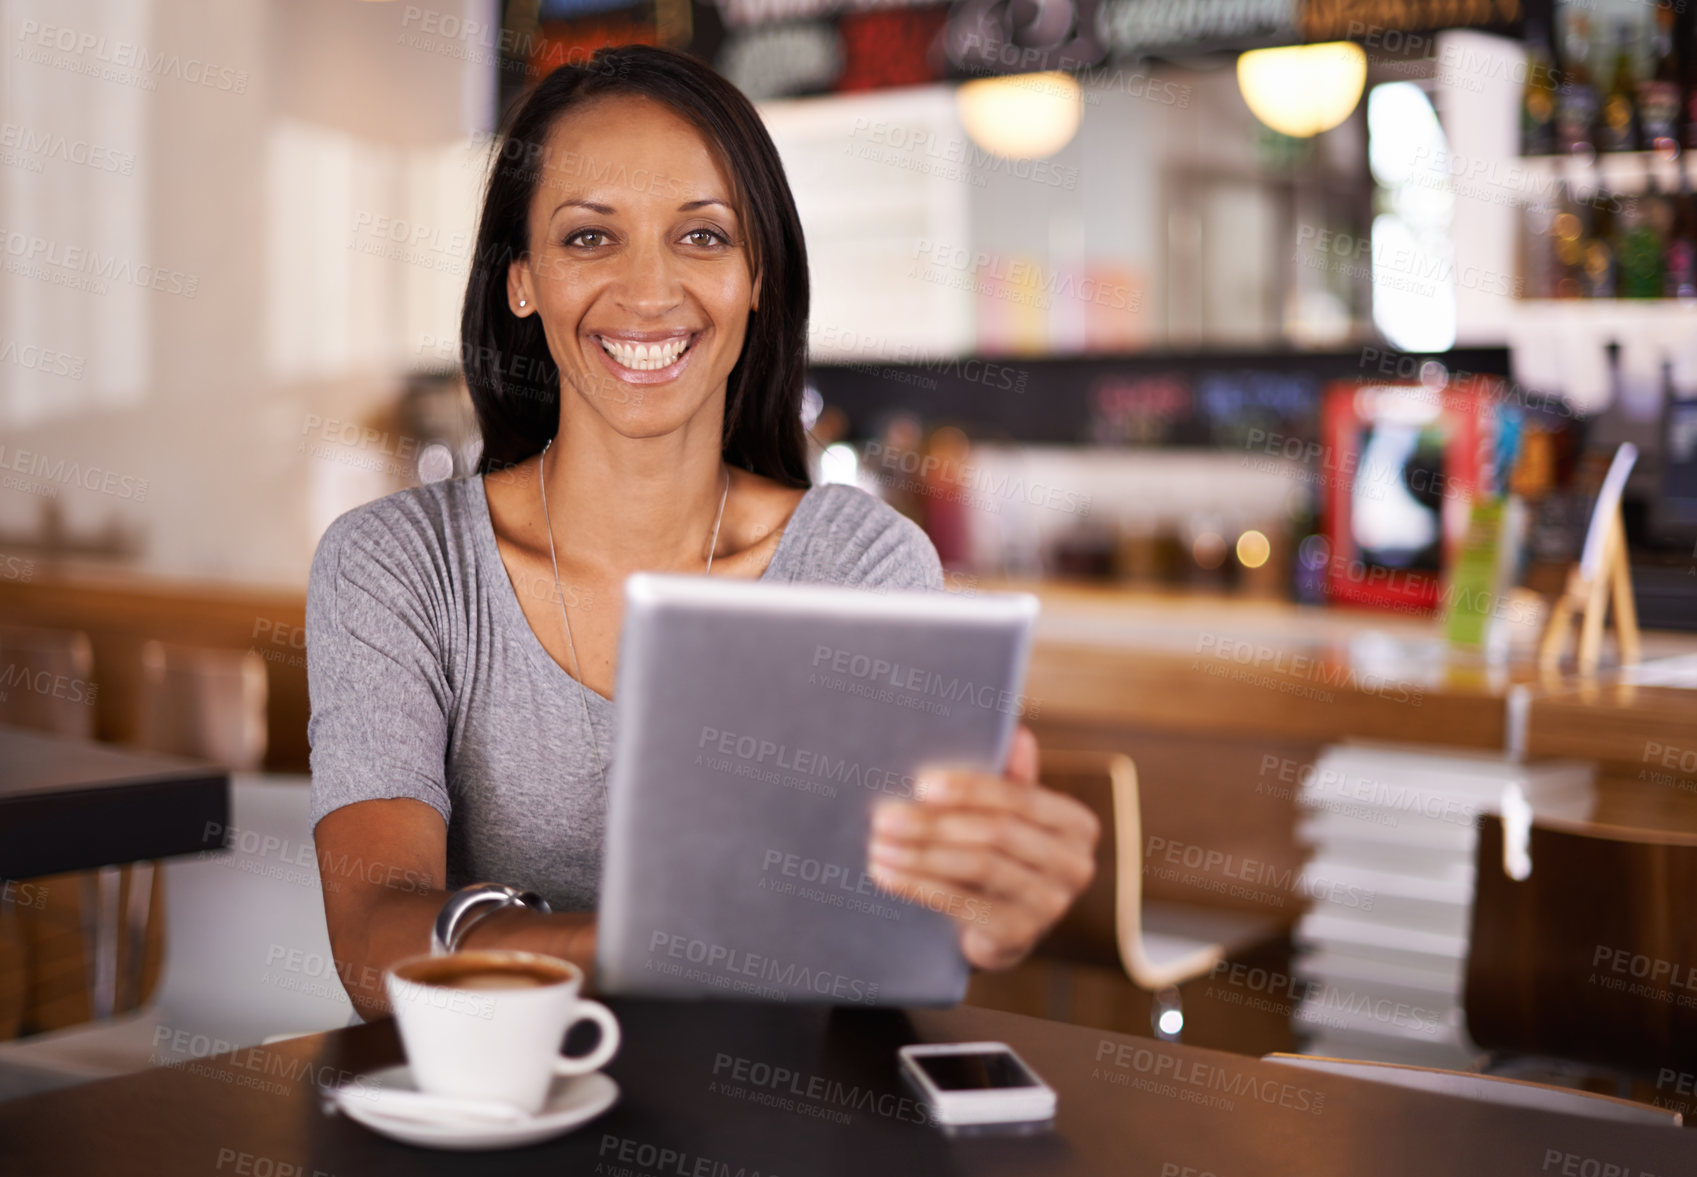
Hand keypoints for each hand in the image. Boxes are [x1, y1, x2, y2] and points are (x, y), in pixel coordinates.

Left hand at [867, 726, 1098, 970]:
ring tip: (878, 845)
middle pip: (997, 833)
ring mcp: (1051, 905)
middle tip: (884, 818)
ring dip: (920, 855)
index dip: (970, 789)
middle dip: (934, 823)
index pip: (1021, 798)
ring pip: (978, 867)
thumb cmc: (1002, 856)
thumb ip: (1012, 778)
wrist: (999, 929)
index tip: (920, 785)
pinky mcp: (1020, 936)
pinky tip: (887, 875)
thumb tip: (1017, 734)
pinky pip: (963, 904)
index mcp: (1077, 825)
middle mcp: (1074, 866)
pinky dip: (920, 886)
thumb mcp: (1009, 816)